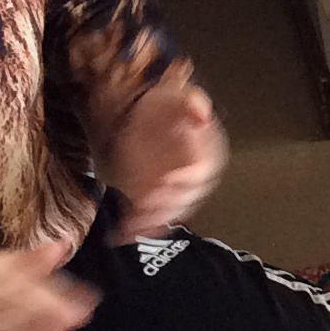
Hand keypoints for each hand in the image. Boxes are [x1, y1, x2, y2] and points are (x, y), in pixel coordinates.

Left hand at [103, 80, 226, 240]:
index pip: (201, 172)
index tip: (170, 180)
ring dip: (151, 221)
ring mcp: (173, 192)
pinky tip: (123, 233)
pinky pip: (149, 217)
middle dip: (167, 204)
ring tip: (133, 225)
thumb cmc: (164, 106)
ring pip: (167, 212)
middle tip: (148, 203)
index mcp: (206, 155)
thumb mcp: (175, 96)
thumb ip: (190, 101)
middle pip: (185, 198)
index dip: (187, 179)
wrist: (143, 117)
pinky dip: (136, 226)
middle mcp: (192, 179)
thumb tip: (202, 111)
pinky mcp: (153, 199)